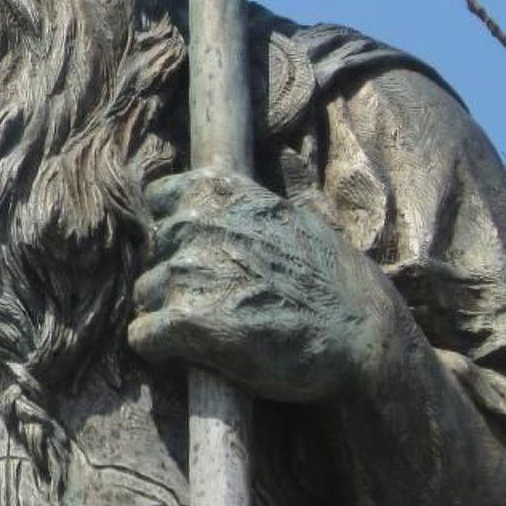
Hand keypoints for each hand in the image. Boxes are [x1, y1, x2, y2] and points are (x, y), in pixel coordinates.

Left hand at [126, 168, 402, 404]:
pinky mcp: (187, 322)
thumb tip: (283, 149)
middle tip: (214, 301)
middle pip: (152, 253)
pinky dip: (159, 349)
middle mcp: (198, 224)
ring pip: (145, 295)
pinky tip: (189, 356)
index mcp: (221, 192)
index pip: (158, 198)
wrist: (363, 336)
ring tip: (210, 330)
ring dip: (167, 314)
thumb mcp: (306, 213)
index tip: (193, 252)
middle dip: (173, 277)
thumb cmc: (338, 280)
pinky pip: (142, 336)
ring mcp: (189, 271)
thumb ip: (270, 192)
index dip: (171, 230)